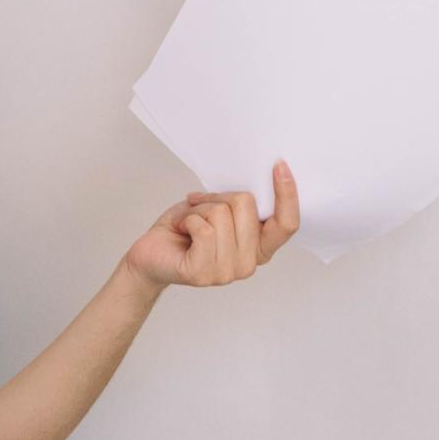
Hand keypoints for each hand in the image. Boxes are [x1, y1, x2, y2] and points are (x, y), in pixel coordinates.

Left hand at [125, 160, 300, 289]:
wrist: (150, 254)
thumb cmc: (184, 230)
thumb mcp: (217, 210)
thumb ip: (239, 205)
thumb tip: (250, 188)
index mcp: (260, 248)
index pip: (287, 224)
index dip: (287, 194)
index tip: (279, 166)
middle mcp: (249, 263)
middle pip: (246, 207)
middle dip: (218, 197)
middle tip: (200, 207)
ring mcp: (227, 272)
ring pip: (221, 215)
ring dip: (198, 211)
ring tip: (187, 223)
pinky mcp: (202, 273)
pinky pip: (203, 230)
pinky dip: (187, 220)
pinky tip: (181, 229)